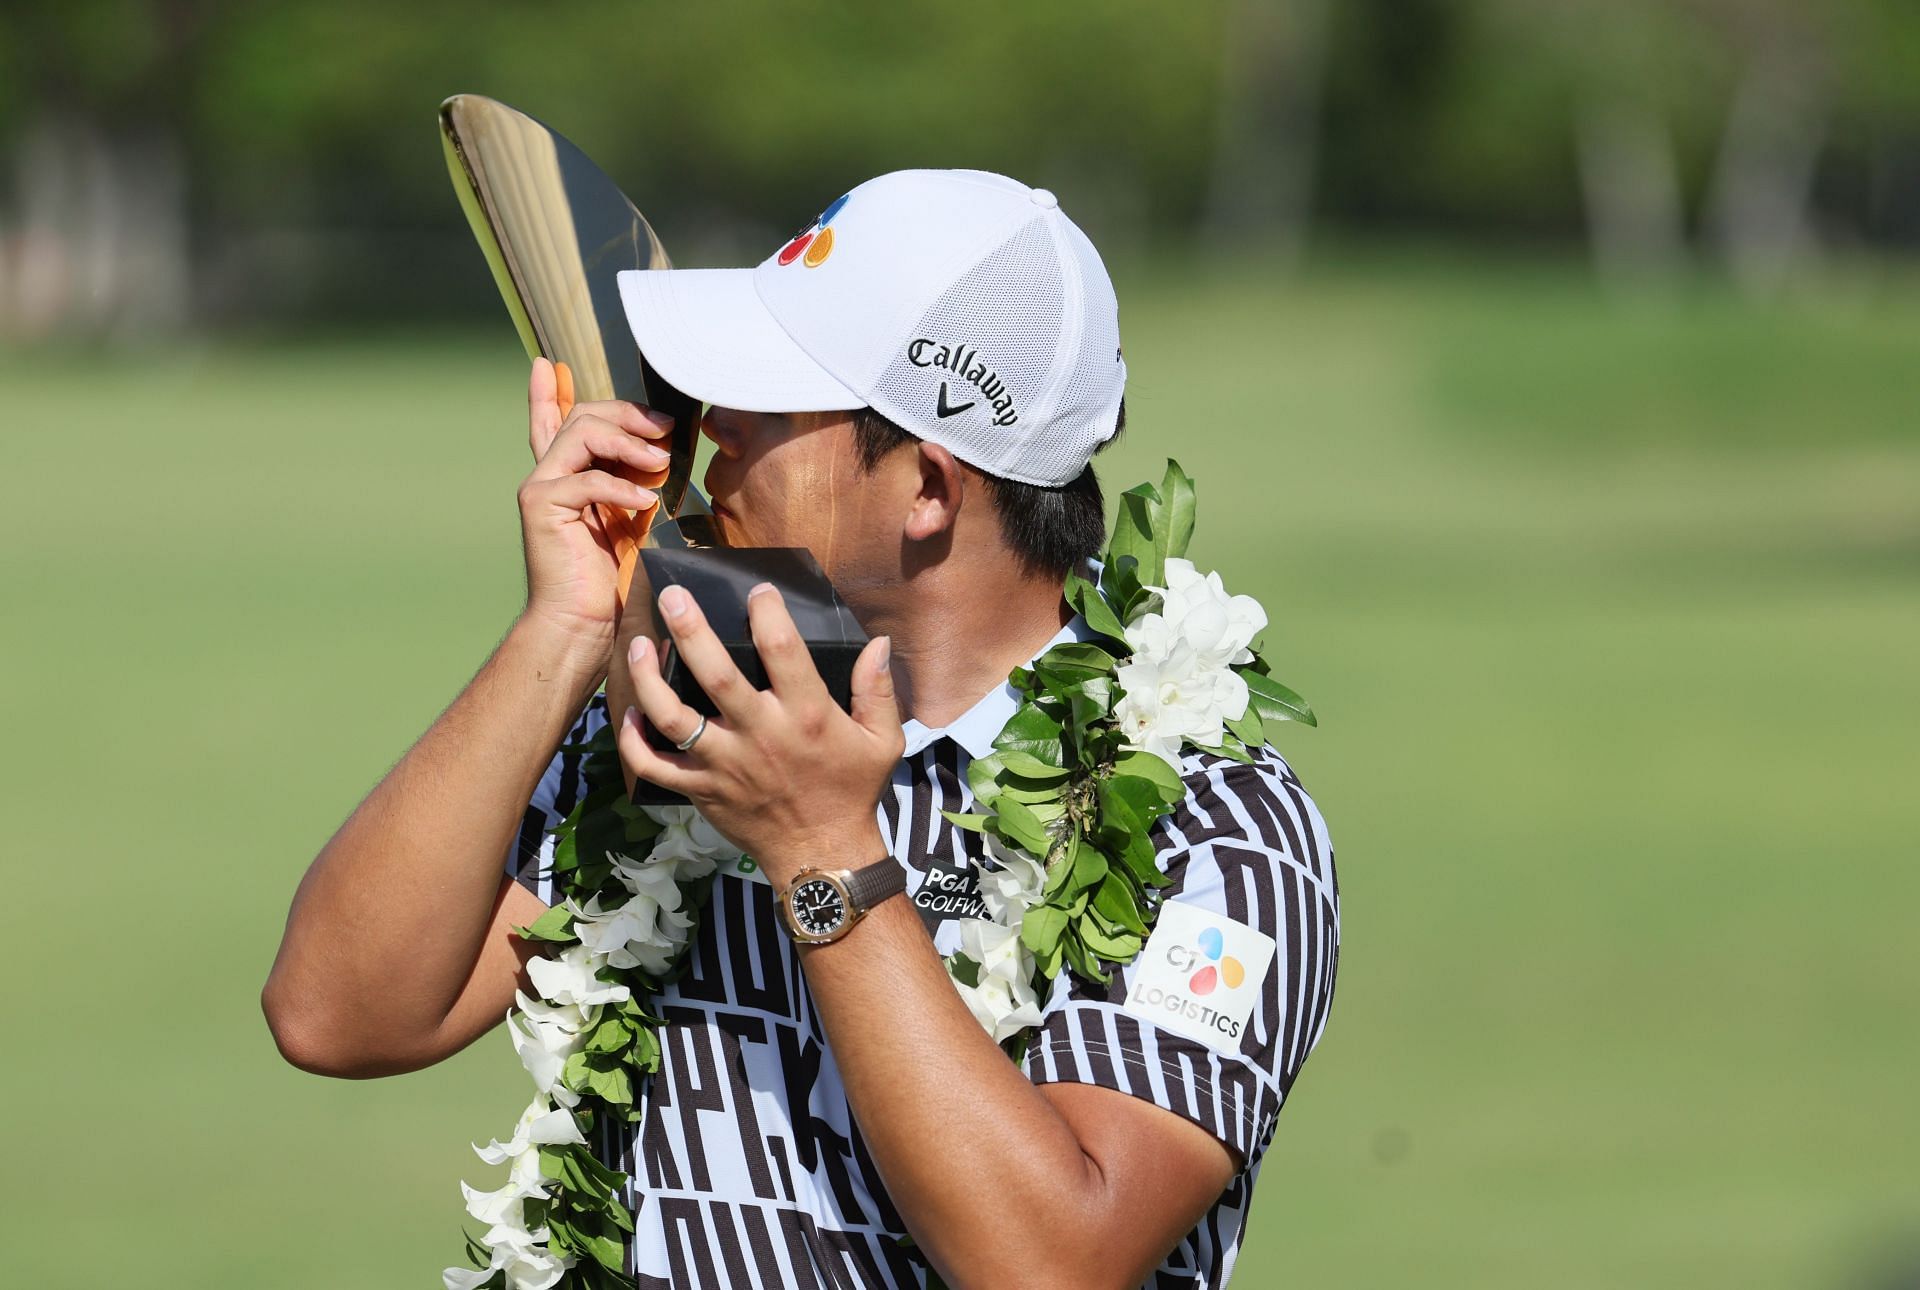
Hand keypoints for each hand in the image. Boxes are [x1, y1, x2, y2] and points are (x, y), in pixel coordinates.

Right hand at [516, 357, 673, 647]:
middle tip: (664, 426)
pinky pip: (588, 479)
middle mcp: (547, 475)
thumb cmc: (608, 577)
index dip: (548, 393)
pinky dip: (622, 487)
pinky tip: (645, 501)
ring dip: (629, 442)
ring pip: (582, 434)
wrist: (582, 622)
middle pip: (583, 416)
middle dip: (627, 414)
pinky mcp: (542, 506)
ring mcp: (540, 487)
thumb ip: (632, 481)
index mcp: (564, 476)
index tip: (550, 366)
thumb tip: (657, 451)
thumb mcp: (628, 518)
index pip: (552, 422)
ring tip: (661, 463)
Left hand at [614, 582, 901, 880]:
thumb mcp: (883, 741)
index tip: (757, 590)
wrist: (823, 855)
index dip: (767, 612)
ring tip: (639, 645)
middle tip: (672, 596)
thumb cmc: (852, 792)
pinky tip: (631, 713)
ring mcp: (725, 765)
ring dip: (650, 679)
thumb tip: (878, 643)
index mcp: (807, 716)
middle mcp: (761, 735)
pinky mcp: (702, 790)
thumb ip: (878, 690)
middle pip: (716, 675)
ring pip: (674, 718)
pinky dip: (634, 743)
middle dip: (691, 630)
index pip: (782, 649)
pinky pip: (655, 768)